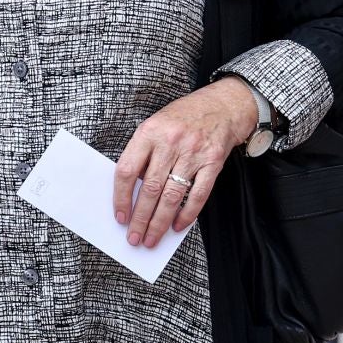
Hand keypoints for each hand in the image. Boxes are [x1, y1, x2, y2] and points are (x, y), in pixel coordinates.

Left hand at [114, 77, 256, 248]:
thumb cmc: (184, 117)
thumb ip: (143, 153)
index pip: (127, 170)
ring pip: (171, 196)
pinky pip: (198, 195)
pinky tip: (177, 226)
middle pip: (150, 188)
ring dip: (160, 222)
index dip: (121, 197)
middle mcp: (170, 142)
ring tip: (152, 238)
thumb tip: (133, 191)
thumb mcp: (156, 125)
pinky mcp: (212, 162)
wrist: (222, 105)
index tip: (120, 216)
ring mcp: (193, 152)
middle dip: (140, 218)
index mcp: (149, 132)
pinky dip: (187, 214)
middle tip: (135, 237)